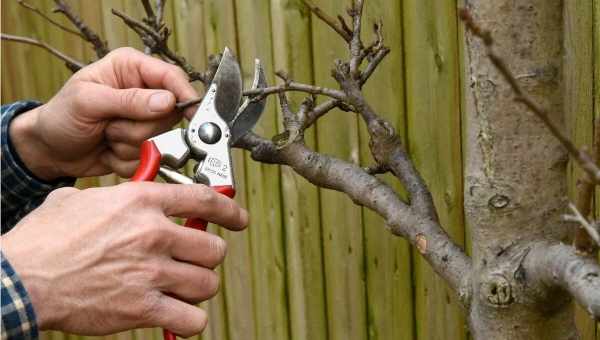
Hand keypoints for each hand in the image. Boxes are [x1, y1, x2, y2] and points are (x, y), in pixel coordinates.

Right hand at [1, 182, 247, 336]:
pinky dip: (189, 320)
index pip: (204, 200)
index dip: (230, 209)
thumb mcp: (81, 200)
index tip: (239, 218)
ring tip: (182, 286)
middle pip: (213, 247)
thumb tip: (131, 195)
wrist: (21, 278)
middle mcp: (153, 234)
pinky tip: (176, 314)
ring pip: (207, 282)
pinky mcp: (143, 308)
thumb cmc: (45, 239)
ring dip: (199, 286)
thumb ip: (117, 196)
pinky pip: (192, 319)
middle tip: (193, 259)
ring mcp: (151, 272)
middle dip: (207, 256)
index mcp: (141, 202)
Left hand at [9, 47, 198, 180]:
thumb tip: (167, 101)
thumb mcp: (87, 101)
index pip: (171, 77)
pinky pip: (150, 158)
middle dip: (139, 127)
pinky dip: (127, 159)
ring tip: (105, 136)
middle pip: (169, 115)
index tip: (191, 113)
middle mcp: (143, 93)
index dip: (184, 95)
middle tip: (109, 125)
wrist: (49, 151)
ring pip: (159, 139)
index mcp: (131, 69)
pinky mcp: (143, 145)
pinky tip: (108, 149)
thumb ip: (128, 100)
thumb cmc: (60, 117)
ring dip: (129, 144)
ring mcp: (144, 121)